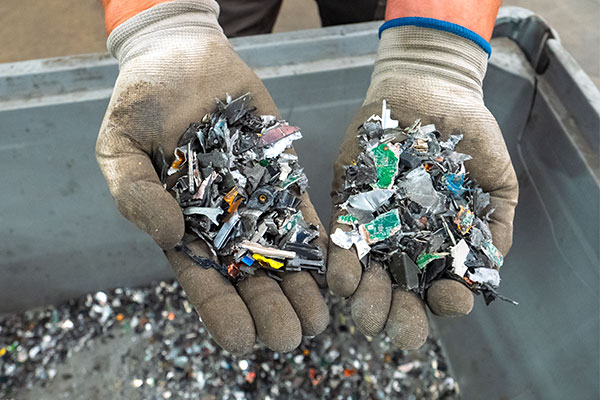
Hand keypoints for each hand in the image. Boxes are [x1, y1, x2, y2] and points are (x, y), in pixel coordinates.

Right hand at [96, 0, 327, 353]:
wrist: (182, 58)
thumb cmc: (142, 103)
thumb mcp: (119, 145)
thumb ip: (134, 192)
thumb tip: (172, 234)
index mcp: (181, 225)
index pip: (201, 279)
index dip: (221, 311)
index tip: (243, 340)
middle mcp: (222, 221)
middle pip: (248, 275)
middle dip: (270, 308)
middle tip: (292, 337)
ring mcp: (254, 199)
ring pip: (280, 251)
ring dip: (301, 286)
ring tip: (321, 317)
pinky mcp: (280, 174)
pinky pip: (300, 211)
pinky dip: (318, 240)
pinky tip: (334, 268)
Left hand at [326, 26, 517, 348]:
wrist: (429, 91)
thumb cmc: (468, 133)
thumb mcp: (495, 176)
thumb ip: (497, 220)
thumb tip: (492, 264)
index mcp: (443, 246)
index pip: (444, 290)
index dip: (448, 303)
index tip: (450, 298)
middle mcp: (407, 245)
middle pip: (400, 294)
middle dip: (395, 314)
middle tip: (390, 323)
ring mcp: (376, 227)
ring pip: (366, 275)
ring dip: (362, 295)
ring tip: (360, 302)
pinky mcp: (349, 203)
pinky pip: (342, 237)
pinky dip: (339, 258)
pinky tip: (339, 274)